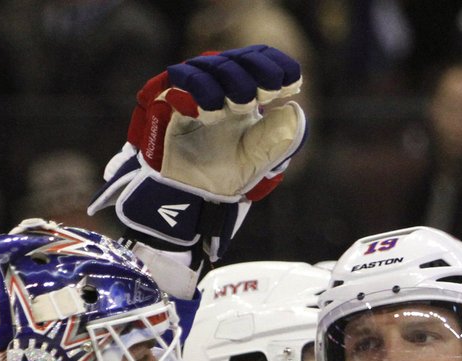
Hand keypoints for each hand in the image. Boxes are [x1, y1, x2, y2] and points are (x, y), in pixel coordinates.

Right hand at [89, 45, 305, 264]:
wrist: (199, 198)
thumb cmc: (230, 174)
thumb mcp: (261, 156)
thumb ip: (278, 135)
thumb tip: (294, 110)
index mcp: (243, 92)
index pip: (257, 60)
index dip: (275, 65)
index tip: (293, 83)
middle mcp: (218, 88)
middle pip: (235, 60)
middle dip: (256, 71)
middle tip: (270, 91)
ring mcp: (192, 96)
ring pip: (206, 68)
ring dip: (227, 80)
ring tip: (242, 103)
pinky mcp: (168, 110)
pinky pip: (176, 91)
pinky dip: (192, 95)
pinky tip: (210, 111)